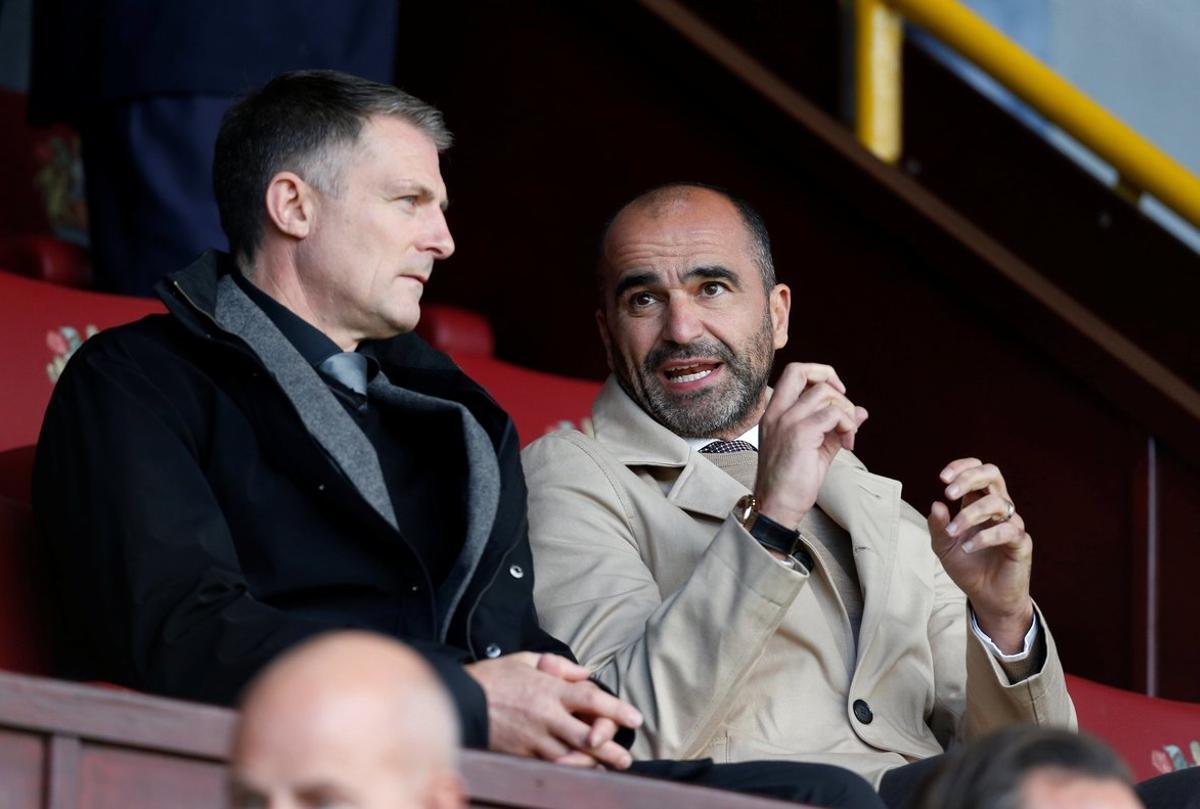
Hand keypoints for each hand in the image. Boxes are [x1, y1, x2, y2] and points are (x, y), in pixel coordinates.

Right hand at [464, 652, 641, 768]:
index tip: (635, 718)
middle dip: (610, 749)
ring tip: (607, 769)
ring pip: (571, 756)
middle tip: (626, 758)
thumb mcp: (524, 660)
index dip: (616, 709)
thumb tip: (585, 673)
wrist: (460, 700)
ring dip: (591, 764)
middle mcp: (547, 716)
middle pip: (587, 736)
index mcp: (550, 689)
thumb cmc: (494, 678)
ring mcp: (534, 738)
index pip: (591, 699)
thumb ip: (558, 666)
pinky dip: (565, 770)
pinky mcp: (521, 754)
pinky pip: (548, 765)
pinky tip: (575, 773)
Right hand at [755, 363, 868, 527]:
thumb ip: (836, 426)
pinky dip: (848, 426)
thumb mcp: (817, 447)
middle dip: (830, 378)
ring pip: (824, 393)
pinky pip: (833, 414)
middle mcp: (777, 412)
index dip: (820, 375)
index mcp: (775, 412)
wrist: (777, 506)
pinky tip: (846, 445)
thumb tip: (861, 411)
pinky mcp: (799, 434)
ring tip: (847, 436)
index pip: (794, 373)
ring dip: (846, 411)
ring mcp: (786, 421)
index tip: (837, 395)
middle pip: (801, 370)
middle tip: (843, 405)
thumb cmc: (792, 480)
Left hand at [927, 458, 1033, 652]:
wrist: (985, 596)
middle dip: (969, 477)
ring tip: (953, 532)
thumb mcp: (943, 546)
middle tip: (949, 492)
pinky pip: (1008, 530)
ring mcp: (1011, 524)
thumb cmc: (967, 566)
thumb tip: (936, 504)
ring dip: (969, 514)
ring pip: (997, 502)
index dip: (962, 467)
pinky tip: (968, 547)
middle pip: (992, 475)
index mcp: (978, 502)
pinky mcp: (1021, 543)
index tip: (942, 478)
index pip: (977, 471)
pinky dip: (984, 537)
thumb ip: (937, 526)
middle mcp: (997, 508)